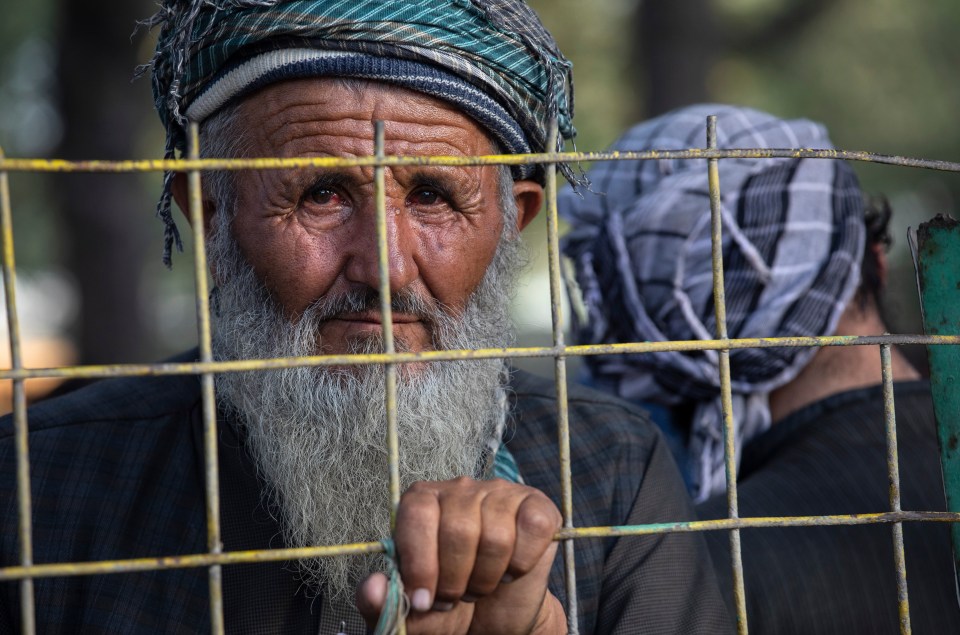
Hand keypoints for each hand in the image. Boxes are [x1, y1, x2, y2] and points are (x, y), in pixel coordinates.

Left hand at [356, 477, 566, 633]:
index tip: (423, 600)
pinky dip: (521, 563)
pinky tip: (511, 570)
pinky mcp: (536, 506)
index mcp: (422, 502)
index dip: (420, 561)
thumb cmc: (449, 606)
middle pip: (458, 530)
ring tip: (481, 585)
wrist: (496, 619)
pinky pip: (532, 528)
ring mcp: (500, 493)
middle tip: (456, 596)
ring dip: (488, 577)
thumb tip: (372, 587)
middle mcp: (461, 488)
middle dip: (456, 579)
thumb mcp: (410, 613)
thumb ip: (383, 602)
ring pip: (496, 536)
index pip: (416, 514)